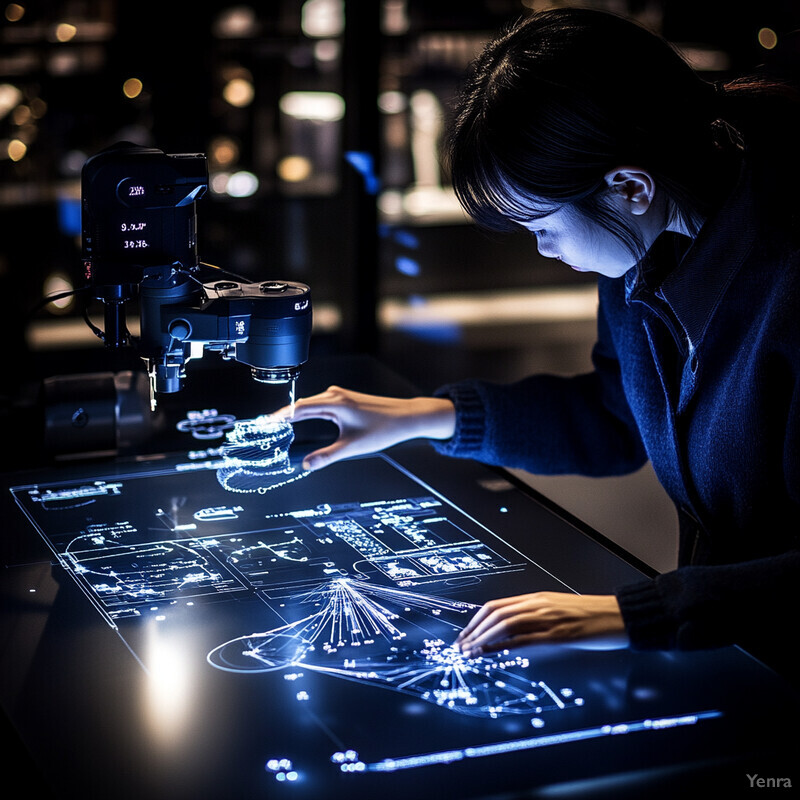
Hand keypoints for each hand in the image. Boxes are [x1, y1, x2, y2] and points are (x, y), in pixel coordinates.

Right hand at [274, 386, 454, 470]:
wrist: (406, 417)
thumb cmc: (383, 430)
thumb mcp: (353, 447)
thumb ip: (327, 456)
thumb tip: (306, 466)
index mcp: (335, 403)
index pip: (299, 408)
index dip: (279, 416)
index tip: (263, 423)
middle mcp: (335, 395)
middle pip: (301, 404)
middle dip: (282, 416)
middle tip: (263, 426)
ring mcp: (340, 395)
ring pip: (310, 403)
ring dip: (294, 413)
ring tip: (276, 424)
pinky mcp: (345, 399)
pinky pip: (319, 404)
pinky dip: (306, 412)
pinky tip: (299, 419)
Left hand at [454, 592, 627, 655]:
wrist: (620, 615)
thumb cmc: (591, 615)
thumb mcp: (558, 610)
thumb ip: (536, 617)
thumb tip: (513, 633)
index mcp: (536, 598)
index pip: (496, 606)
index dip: (476, 620)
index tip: (465, 635)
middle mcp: (538, 604)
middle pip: (495, 614)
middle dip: (473, 631)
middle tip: (460, 647)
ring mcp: (547, 618)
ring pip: (505, 624)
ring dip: (483, 639)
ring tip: (470, 652)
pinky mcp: (559, 634)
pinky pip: (525, 639)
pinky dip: (504, 646)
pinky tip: (493, 654)